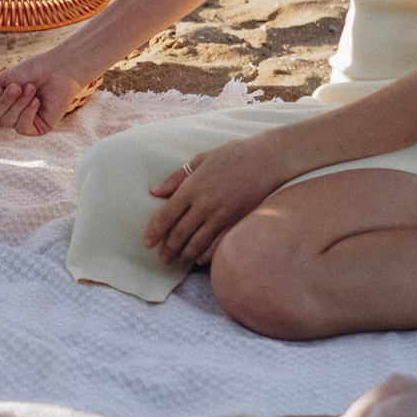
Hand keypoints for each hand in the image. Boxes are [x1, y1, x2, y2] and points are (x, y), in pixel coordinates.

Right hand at [0, 50, 85, 136]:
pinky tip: (37, 102)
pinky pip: (22, 127)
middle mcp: (11, 115)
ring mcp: (24, 123)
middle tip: (19, 86)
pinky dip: (28, 113)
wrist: (59, 70)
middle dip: (6, 101)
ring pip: (8, 122)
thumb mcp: (5, 79)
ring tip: (31, 89)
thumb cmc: (34, 71)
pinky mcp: (38, 129)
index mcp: (1, 103)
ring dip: (19, 103)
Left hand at [139, 135, 295, 269]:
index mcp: (192, 187)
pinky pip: (218, 245)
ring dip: (184, 255)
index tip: (147, 243)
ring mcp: (222, 216)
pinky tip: (199, 259)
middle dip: (168, 249)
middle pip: (179, 234)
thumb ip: (177, 177)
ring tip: (176, 261)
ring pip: (197, 243)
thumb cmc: (234, 155)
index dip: (155, 232)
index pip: (167, 215)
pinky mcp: (237, 222)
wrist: (269, 159)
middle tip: (161, 259)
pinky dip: (206, 255)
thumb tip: (154, 192)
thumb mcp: (202, 159)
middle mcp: (204, 204)